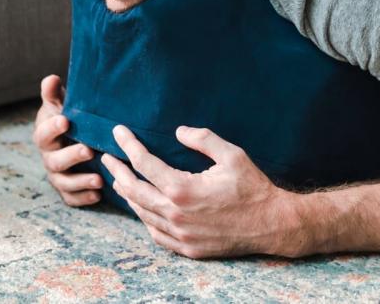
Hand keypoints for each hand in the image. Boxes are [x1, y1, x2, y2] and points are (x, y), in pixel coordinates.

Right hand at [31, 74, 102, 205]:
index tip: (66, 120)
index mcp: (45, 135)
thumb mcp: (61, 104)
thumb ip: (54, 93)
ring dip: (80, 181)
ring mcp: (58, 175)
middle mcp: (49, 157)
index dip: (52, 128)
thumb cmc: (69, 118)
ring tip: (99, 179)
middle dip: (71, 156)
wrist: (75, 137)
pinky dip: (83, 198)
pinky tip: (98, 195)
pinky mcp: (68, 190)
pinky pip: (71, 198)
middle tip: (88, 150)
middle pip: (55, 161)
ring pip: (64, 182)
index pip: (43, 133)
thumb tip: (51, 78)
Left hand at [100, 124, 297, 258]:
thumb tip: (178, 131)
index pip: (144, 163)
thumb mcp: (232, 155)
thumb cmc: (252, 187)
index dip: (128, 145)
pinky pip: (155, 234)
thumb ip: (203, 139)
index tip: (118, 133)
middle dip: (117, 171)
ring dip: (128, 195)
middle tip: (107, 158)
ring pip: (141, 213)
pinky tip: (143, 209)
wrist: (271, 224)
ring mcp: (180, 234)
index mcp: (182, 188)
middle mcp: (175, 214)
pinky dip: (144, 219)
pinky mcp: (187, 248)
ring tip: (120, 181)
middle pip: (133, 190)